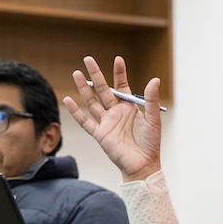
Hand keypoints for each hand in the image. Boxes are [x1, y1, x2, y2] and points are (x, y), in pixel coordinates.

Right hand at [64, 56, 162, 181]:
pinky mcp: (100, 134)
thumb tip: (154, 79)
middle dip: (96, 74)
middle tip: (88, 59)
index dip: (119, 73)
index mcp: (129, 107)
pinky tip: (68, 100)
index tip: (118, 59)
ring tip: (76, 73)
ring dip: (84, 88)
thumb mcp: (153, 119)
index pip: (122, 86)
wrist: (143, 165)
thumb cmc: (150, 143)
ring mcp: (107, 123)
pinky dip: (76, 112)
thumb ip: (150, 99)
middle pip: (103, 90)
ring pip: (92, 102)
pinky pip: (85, 121)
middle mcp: (116, 112)